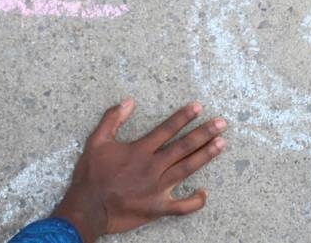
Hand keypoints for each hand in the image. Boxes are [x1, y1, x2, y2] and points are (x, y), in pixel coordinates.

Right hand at [52, 99, 226, 241]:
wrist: (89, 206)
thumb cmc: (91, 174)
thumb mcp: (96, 140)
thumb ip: (112, 119)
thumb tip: (128, 102)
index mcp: (140, 150)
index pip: (167, 129)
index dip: (183, 117)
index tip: (198, 107)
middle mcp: (153, 167)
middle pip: (183, 146)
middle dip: (204, 133)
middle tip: (221, 123)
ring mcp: (158, 188)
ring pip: (187, 169)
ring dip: (206, 156)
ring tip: (222, 144)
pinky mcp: (158, 208)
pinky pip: (182, 206)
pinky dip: (195, 201)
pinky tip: (205, 193)